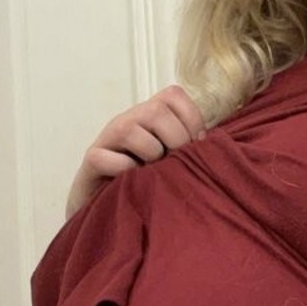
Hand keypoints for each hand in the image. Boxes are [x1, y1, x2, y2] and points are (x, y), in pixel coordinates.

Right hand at [66, 85, 207, 218]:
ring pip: (130, 130)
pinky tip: (132, 182)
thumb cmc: (147, 183)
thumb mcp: (172, 160)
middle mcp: (127, 120)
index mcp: (149, 116)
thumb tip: (214, 145)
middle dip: (175, 139)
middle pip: (155, 109)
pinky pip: (110, 160)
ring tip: (152, 173)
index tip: (197, 145)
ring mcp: (107, 138)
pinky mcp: (92, 160)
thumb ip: (189, 146)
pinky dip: (127, 172)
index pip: (174, 95)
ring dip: (150, 156)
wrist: (109, 210)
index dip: (192, 118)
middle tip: (176, 163)